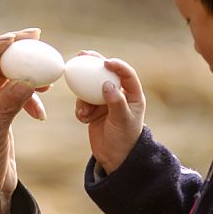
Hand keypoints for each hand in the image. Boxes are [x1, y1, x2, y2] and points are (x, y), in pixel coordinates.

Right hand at [75, 51, 145, 173]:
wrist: (114, 158)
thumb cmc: (124, 139)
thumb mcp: (122, 120)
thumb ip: (116, 101)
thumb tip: (107, 83)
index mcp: (132, 95)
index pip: (126, 74)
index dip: (117, 65)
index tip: (104, 61)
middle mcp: (118, 95)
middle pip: (105, 74)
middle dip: (93, 64)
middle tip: (81, 55)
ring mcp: (104, 102)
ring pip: (89, 88)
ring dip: (83, 97)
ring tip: (84, 111)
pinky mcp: (93, 110)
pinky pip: (82, 102)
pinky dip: (81, 109)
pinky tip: (83, 119)